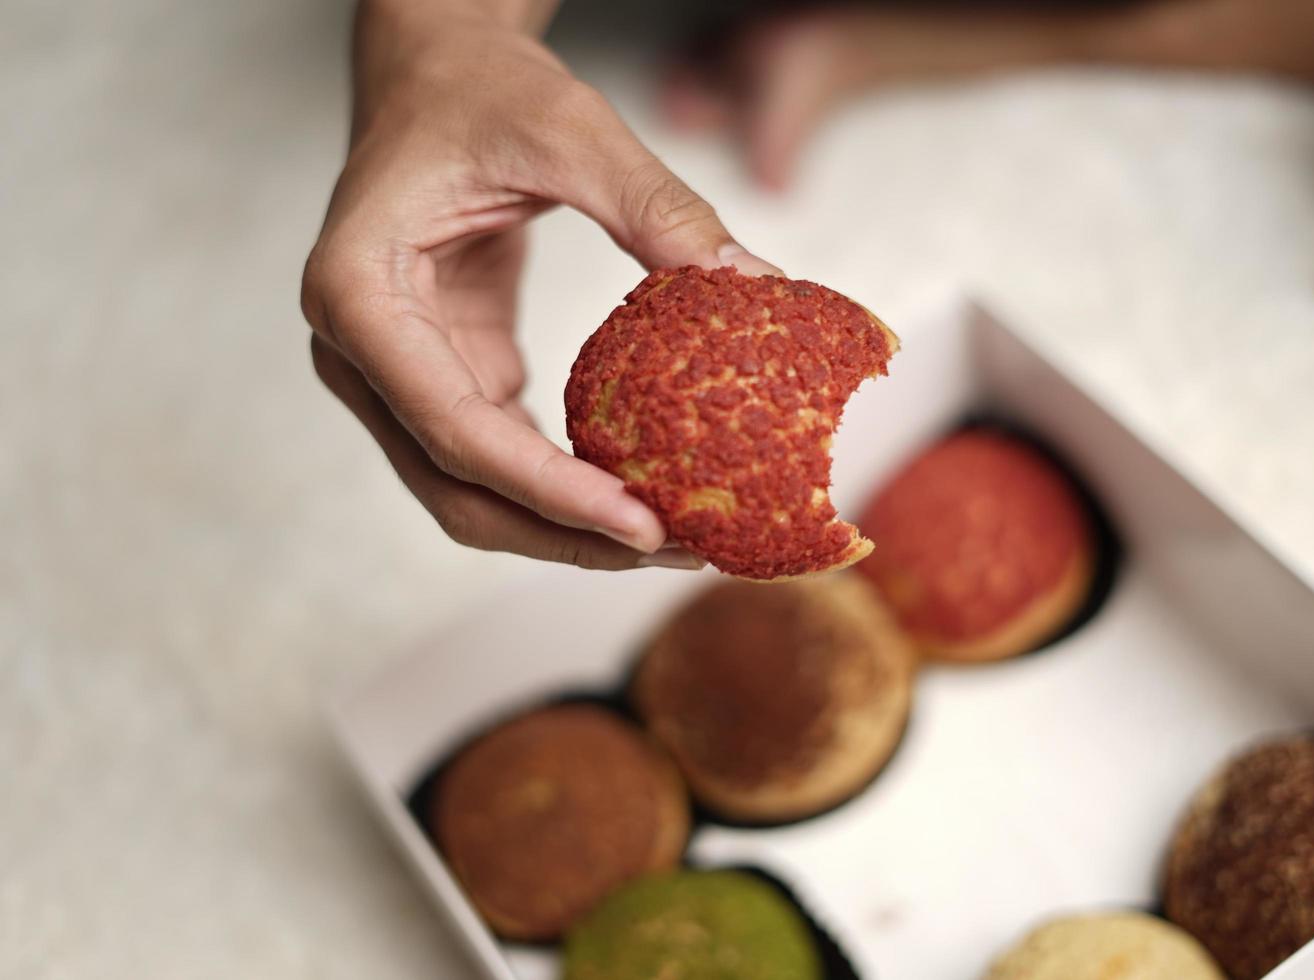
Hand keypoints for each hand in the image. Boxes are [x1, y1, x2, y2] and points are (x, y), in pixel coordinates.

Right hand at [301, 0, 778, 568]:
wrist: (436, 71)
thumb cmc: (479, 89)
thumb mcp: (571, 130)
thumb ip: (656, 207)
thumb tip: (754, 287)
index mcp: (357, 291)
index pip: (452, 428)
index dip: (548, 491)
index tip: (640, 525)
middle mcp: (359, 350)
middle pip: (459, 488)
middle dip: (567, 535)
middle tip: (677, 546)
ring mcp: (395, 374)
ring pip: (475, 493)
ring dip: (569, 528)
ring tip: (674, 536)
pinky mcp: (444, 376)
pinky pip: (500, 457)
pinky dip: (565, 486)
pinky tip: (641, 492)